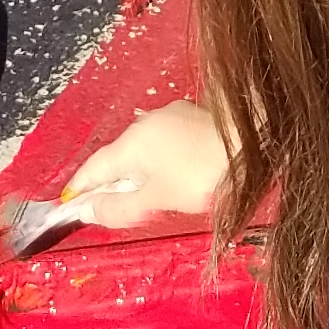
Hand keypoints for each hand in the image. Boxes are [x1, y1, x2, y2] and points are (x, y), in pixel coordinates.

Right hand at [51, 97, 233, 229]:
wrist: (259, 144)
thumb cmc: (206, 175)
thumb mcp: (158, 201)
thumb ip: (119, 208)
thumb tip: (87, 211)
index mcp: (132, 143)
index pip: (92, 168)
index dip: (79, 188)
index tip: (68, 203)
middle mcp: (147, 124)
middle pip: (118, 158)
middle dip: (111, 182)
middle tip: (107, 208)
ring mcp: (173, 117)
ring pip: (144, 149)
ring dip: (138, 172)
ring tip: (145, 196)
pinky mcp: (195, 120)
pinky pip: (166, 144)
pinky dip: (160, 163)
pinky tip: (174, 177)